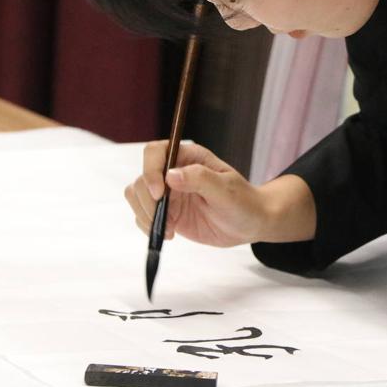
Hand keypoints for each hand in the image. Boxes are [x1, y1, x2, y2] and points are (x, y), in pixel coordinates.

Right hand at [124, 141, 269, 247]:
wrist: (250, 223)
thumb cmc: (243, 201)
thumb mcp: (226, 190)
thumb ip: (200, 179)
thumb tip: (170, 175)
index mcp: (188, 157)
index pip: (156, 152)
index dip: (151, 170)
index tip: (160, 194)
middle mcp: (173, 172)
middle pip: (142, 177)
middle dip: (147, 200)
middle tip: (166, 220)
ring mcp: (168, 193)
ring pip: (137, 196)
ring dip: (145, 214)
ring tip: (169, 229)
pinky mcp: (166, 212)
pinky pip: (142, 216)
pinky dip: (149, 227)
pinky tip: (169, 234)